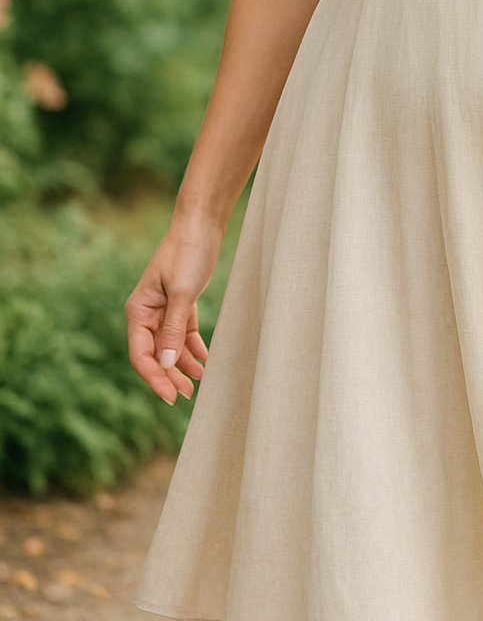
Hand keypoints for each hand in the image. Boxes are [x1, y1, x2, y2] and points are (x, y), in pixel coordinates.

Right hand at [125, 214, 220, 405]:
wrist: (201, 223)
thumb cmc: (188, 253)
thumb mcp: (182, 293)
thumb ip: (173, 329)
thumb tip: (164, 364)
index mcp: (139, 311)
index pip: (141, 355)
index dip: (155, 379)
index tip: (171, 397)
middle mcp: (148, 313)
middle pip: (155, 354)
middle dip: (169, 376)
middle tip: (188, 395)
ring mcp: (164, 308)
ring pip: (170, 346)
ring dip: (182, 365)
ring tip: (199, 382)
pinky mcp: (181, 302)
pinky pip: (184, 333)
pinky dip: (193, 348)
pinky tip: (205, 362)